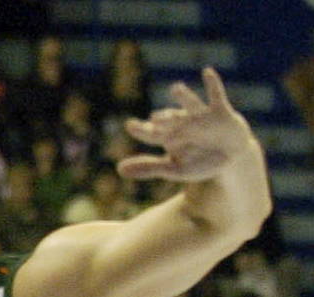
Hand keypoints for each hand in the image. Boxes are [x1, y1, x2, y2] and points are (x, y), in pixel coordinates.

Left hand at [119, 67, 256, 181]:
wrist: (232, 159)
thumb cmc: (200, 163)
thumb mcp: (175, 170)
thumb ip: (149, 168)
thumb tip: (118, 169)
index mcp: (170, 137)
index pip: (151, 133)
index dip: (141, 130)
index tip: (130, 125)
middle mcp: (183, 124)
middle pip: (171, 119)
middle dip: (165, 118)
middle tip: (156, 118)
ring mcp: (202, 116)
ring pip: (191, 105)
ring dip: (184, 97)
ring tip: (175, 88)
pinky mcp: (221, 112)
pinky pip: (216, 96)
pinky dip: (212, 84)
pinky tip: (207, 71)